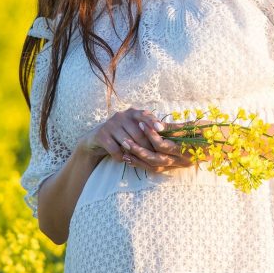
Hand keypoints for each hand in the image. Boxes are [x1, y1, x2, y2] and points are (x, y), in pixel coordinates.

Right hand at [76, 108, 194, 173]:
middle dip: (146, 147)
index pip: (145, 115)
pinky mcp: (102, 135)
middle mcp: (121, 115)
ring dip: (134, 154)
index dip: (153, 122)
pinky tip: (123, 160)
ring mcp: (111, 124)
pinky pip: (115, 150)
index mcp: (133, 112)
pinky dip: (121, 157)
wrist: (97, 139)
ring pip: (127, 142)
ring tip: (138, 160)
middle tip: (154, 157)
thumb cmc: (124, 135)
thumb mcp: (136, 129)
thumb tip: (176, 133)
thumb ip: (152, 129)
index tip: (161, 129)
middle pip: (138, 133)